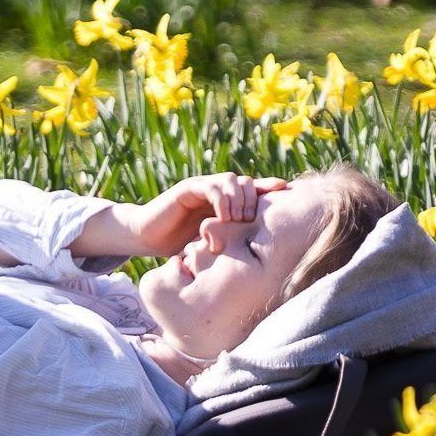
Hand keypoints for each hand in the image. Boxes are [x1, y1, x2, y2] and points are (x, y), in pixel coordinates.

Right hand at [108, 172, 286, 259]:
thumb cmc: (180, 244)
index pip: (254, 189)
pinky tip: (223, 217)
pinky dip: (221, 199)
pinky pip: (210, 186)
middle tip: (253, 220)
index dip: (270, 189)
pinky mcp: (187, 189)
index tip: (286, 195)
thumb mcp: (214, 243)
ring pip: (231, 180)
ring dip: (239, 199)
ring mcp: (202, 187)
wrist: (149, 237)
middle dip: (255, 199)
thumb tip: (262, 255)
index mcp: (226, 202)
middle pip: (246, 182)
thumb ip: (233, 240)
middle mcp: (216, 191)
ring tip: (238, 220)